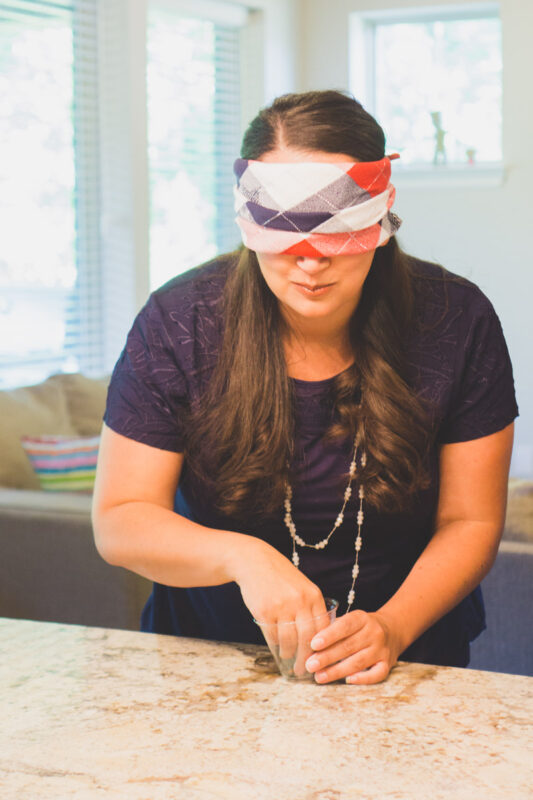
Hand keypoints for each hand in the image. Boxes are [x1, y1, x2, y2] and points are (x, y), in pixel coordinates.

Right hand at [230, 538, 327, 675]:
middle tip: (304, 669)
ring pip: (289, 640)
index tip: (321, 660)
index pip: (323, 628)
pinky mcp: (264, 611)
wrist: (255, 561)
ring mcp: (281, 606)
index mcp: (314, 595)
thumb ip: (311, 608)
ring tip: (289, 658)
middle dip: (307, 658)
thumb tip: (320, 637)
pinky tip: (277, 647)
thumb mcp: (302, 587)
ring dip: (289, 653)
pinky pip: (273, 635)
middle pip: (308, 639)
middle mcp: (300, 601)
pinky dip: (276, 644)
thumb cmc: (281, 577)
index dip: (323, 648)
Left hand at [304, 609, 401, 684]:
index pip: (345, 626)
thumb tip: (309, 645)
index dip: (329, 635)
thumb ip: (334, 629)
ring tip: (319, 676)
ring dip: (337, 671)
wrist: (393, 629)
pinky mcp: (388, 664)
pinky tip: (347, 681)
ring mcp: (382, 650)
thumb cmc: (362, 627)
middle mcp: (374, 633)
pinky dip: (362, 679)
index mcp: (362, 618)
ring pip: (358, 662)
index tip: (313, 644)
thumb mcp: (351, 620)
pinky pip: (376, 674)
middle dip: (327, 657)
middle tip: (310, 665)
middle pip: (349, 646)